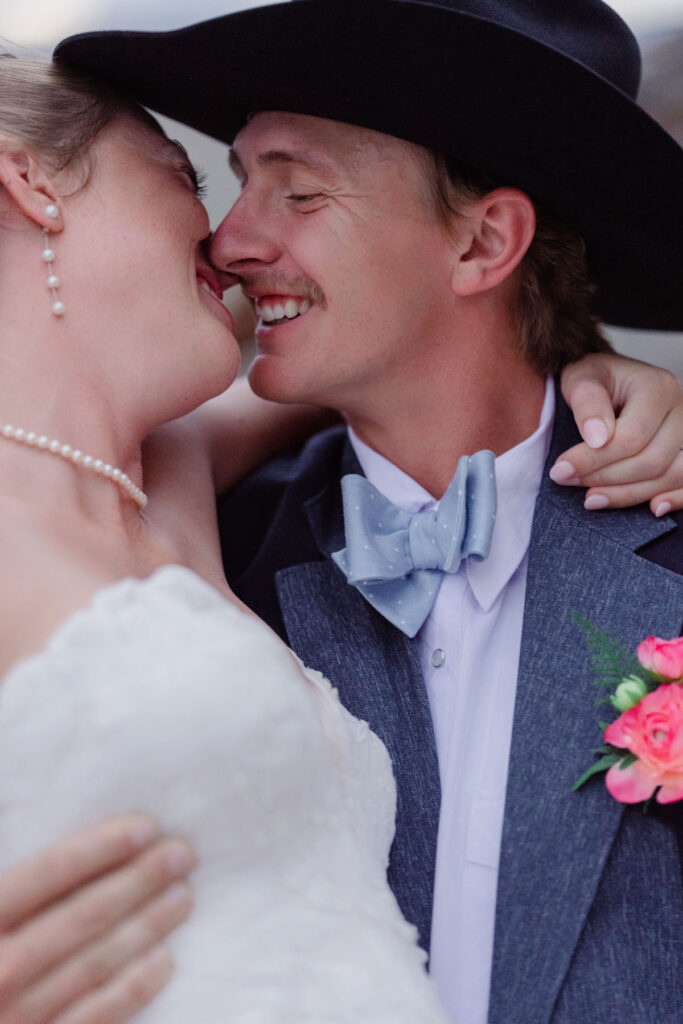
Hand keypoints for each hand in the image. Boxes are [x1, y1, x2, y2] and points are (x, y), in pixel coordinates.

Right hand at [0, 814, 195, 1023]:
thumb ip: (10, 882)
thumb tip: (14, 811)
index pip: (47, 875)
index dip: (99, 849)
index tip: (146, 828)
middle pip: (80, 916)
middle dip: (138, 881)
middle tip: (183, 854)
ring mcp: (13, 1017)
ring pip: (93, 964)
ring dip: (145, 927)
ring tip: (183, 897)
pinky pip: (90, 1019)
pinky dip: (131, 990)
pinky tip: (164, 962)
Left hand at [554, 352, 682, 514]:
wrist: (610, 379)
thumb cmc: (595, 378)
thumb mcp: (580, 378)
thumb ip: (587, 403)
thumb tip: (597, 438)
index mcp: (657, 387)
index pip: (632, 436)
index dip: (594, 459)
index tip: (560, 470)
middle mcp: (680, 409)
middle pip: (652, 460)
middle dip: (606, 478)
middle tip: (567, 481)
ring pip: (669, 476)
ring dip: (628, 494)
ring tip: (591, 499)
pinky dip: (675, 499)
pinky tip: (652, 509)